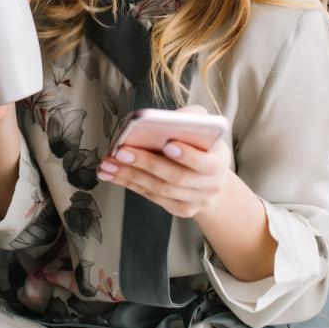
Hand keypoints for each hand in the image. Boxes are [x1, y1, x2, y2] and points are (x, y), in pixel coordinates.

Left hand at [95, 105, 234, 218]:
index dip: (187, 155)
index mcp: (220, 162)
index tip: (167, 144)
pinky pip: (151, 197)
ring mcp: (196, 201)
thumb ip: (191, 118)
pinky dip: (129, 184)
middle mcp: (211, 185)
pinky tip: (112, 173)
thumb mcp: (203, 125)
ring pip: (159, 189)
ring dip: (130, 176)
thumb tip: (167, 119)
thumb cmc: (201, 143)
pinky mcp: (180, 209)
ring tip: (108, 163)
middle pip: (176, 177)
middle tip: (122, 151)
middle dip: (147, 163)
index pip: (205, 162)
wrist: (210, 176)